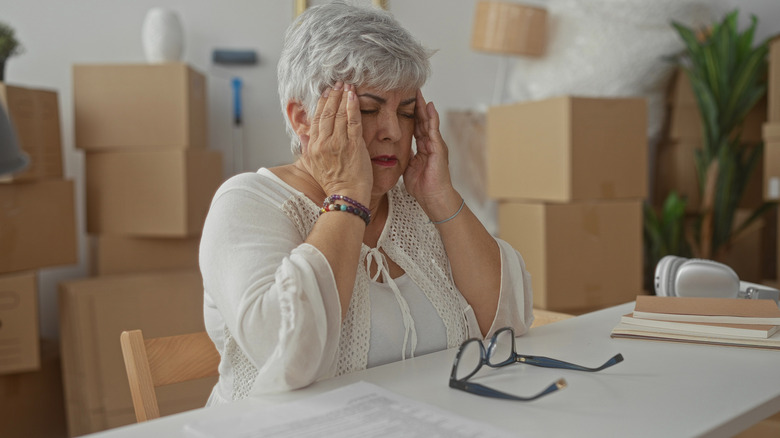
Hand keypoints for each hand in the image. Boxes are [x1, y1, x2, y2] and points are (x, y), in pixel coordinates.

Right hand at [300, 82, 371, 203]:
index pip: (316, 119)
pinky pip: (353, 121)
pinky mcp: (354, 146)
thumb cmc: (332, 183)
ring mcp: (339, 143)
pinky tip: (354, 96)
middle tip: (338, 83)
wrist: (346, 196)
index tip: (327, 92)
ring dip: (343, 97)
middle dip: (333, 95)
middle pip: (327, 113)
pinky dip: (353, 107)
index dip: (322, 103)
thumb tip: (302, 135)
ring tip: (347, 85)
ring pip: (339, 114)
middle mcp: (324, 143)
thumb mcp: (313, 166)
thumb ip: (307, 148)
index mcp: (313, 147)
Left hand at [404, 90, 459, 218]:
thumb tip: (394, 150)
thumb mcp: (408, 168)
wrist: (434, 198)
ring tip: (419, 93)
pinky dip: (432, 118)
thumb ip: (405, 157)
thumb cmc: (422, 187)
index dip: (409, 114)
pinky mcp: (439, 148)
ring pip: (428, 121)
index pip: (414, 127)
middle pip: (422, 120)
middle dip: (416, 106)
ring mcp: (436, 145)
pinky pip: (434, 130)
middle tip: (411, 89)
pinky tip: (429, 107)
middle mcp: (430, 144)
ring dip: (424, 107)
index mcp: (422, 148)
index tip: (402, 101)